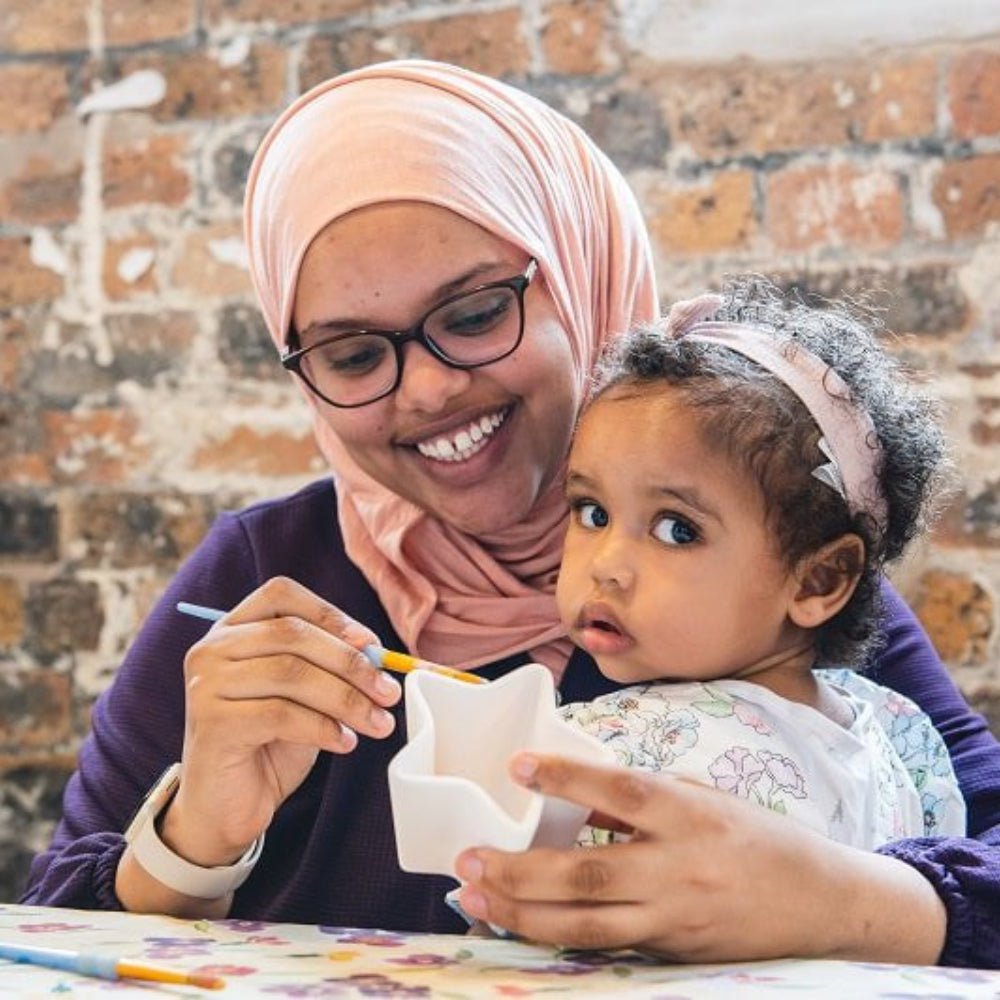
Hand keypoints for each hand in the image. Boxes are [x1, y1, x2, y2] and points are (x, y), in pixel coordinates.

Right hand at [161, 576, 400, 868]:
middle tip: (390, 692)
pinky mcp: (212, 723)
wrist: (226, 807)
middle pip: (293, 634)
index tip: (372, 644)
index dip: (331, 614)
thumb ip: (328, 665)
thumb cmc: (270, 743)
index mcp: (232, 628)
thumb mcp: (304, 694)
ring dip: (347, 699)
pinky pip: (281, 714)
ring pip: (292, 674)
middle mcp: (211, 648)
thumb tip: (377, 653)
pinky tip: (344, 743)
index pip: (281, 595)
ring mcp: (206, 684)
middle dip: (351, 663)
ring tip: (377, 723)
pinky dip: (323, 727)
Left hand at [454, 753, 946, 963]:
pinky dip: (555, 936)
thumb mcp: (702, 799)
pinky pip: (603, 946)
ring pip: (585, 923)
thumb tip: (575, 796)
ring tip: (474, 897)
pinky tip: (517, 923)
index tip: (519, 765)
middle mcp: (679, 868)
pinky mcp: (671, 952)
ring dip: (523, 913)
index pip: (620, 789)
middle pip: (587, 873)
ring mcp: (674, 918)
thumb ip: (640, 799)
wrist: (821, 902)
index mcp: (689, 813)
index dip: (567, 776)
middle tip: (469, 857)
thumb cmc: (757, 837)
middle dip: (520, 870)